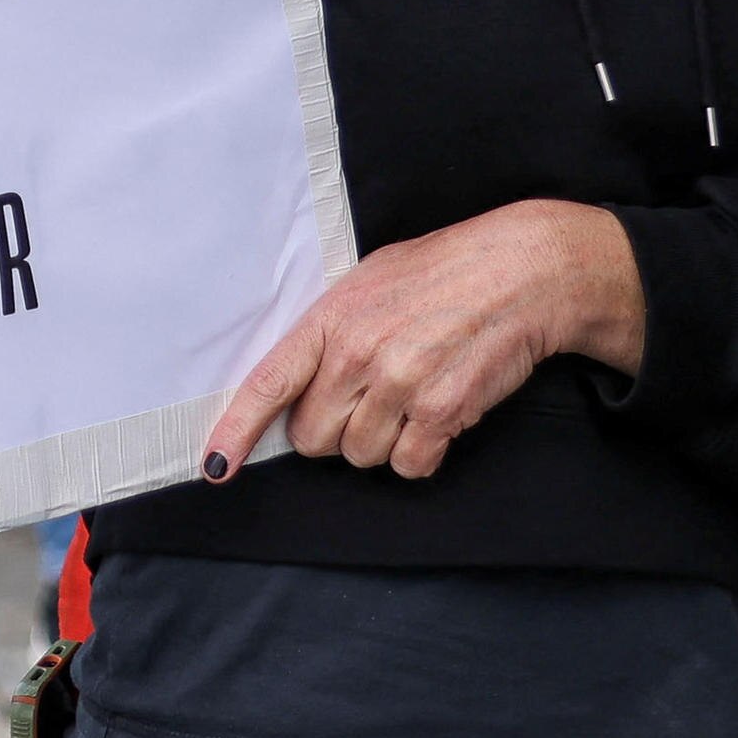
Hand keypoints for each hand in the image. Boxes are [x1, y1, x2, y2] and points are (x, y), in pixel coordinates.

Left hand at [197, 201, 645, 481]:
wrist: (522, 269)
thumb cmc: (443, 273)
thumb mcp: (369, 283)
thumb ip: (331, 333)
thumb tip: (299, 384)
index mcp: (330, 319)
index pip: (268, 385)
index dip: (236, 432)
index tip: (215, 467)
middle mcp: (357, 354)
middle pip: (315, 439)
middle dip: (338, 430)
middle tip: (373, 397)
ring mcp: (399, 384)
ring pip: (362, 456)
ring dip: (386, 439)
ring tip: (415, 393)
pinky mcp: (442, 411)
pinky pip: (411, 465)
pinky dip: (424, 452)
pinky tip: (440, 412)